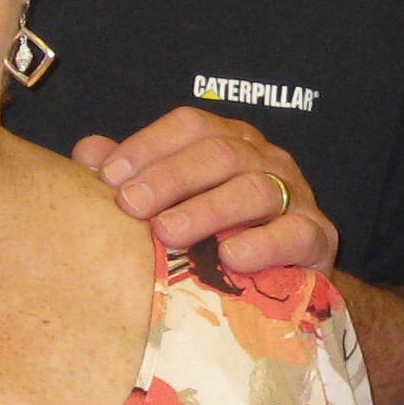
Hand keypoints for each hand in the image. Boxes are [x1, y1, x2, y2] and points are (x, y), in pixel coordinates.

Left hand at [79, 108, 337, 274]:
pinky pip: (294, 233)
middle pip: (219, 152)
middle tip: (130, 205)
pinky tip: (231, 256)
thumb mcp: (175, 204)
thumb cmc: (221, 235)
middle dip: (170, 177)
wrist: (287, 279)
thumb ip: (136, 178)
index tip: (108, 176)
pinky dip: (262, 243)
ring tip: (167, 232)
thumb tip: (87, 153)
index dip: (148, 145)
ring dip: (207, 209)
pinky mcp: (316, 236)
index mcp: (229, 141)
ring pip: (254, 189)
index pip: (190, 125)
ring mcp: (294, 195)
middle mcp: (264, 159)